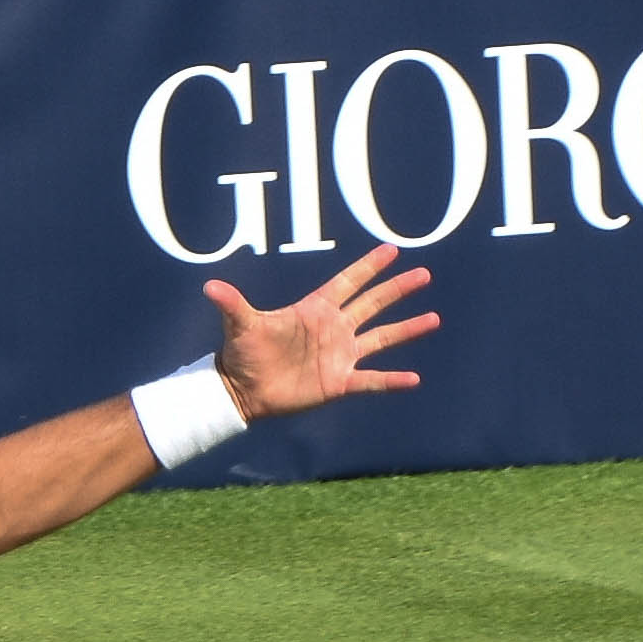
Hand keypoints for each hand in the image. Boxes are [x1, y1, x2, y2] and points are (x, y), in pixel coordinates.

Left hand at [204, 243, 434, 421]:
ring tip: (433, 318)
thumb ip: (232, 305)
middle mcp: (333, 329)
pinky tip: (414, 379)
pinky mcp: (340, 381)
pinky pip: (372, 379)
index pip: (347, 282)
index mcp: (315, 309)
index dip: (369, 267)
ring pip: (381, 338)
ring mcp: (340, 355)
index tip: (391, 250)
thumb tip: (209, 287)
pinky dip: (392, 380)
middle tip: (424, 273)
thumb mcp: (240, 326)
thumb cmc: (242, 354)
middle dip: (397, 289)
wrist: (244, 391)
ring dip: (407, 329)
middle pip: (372, 304)